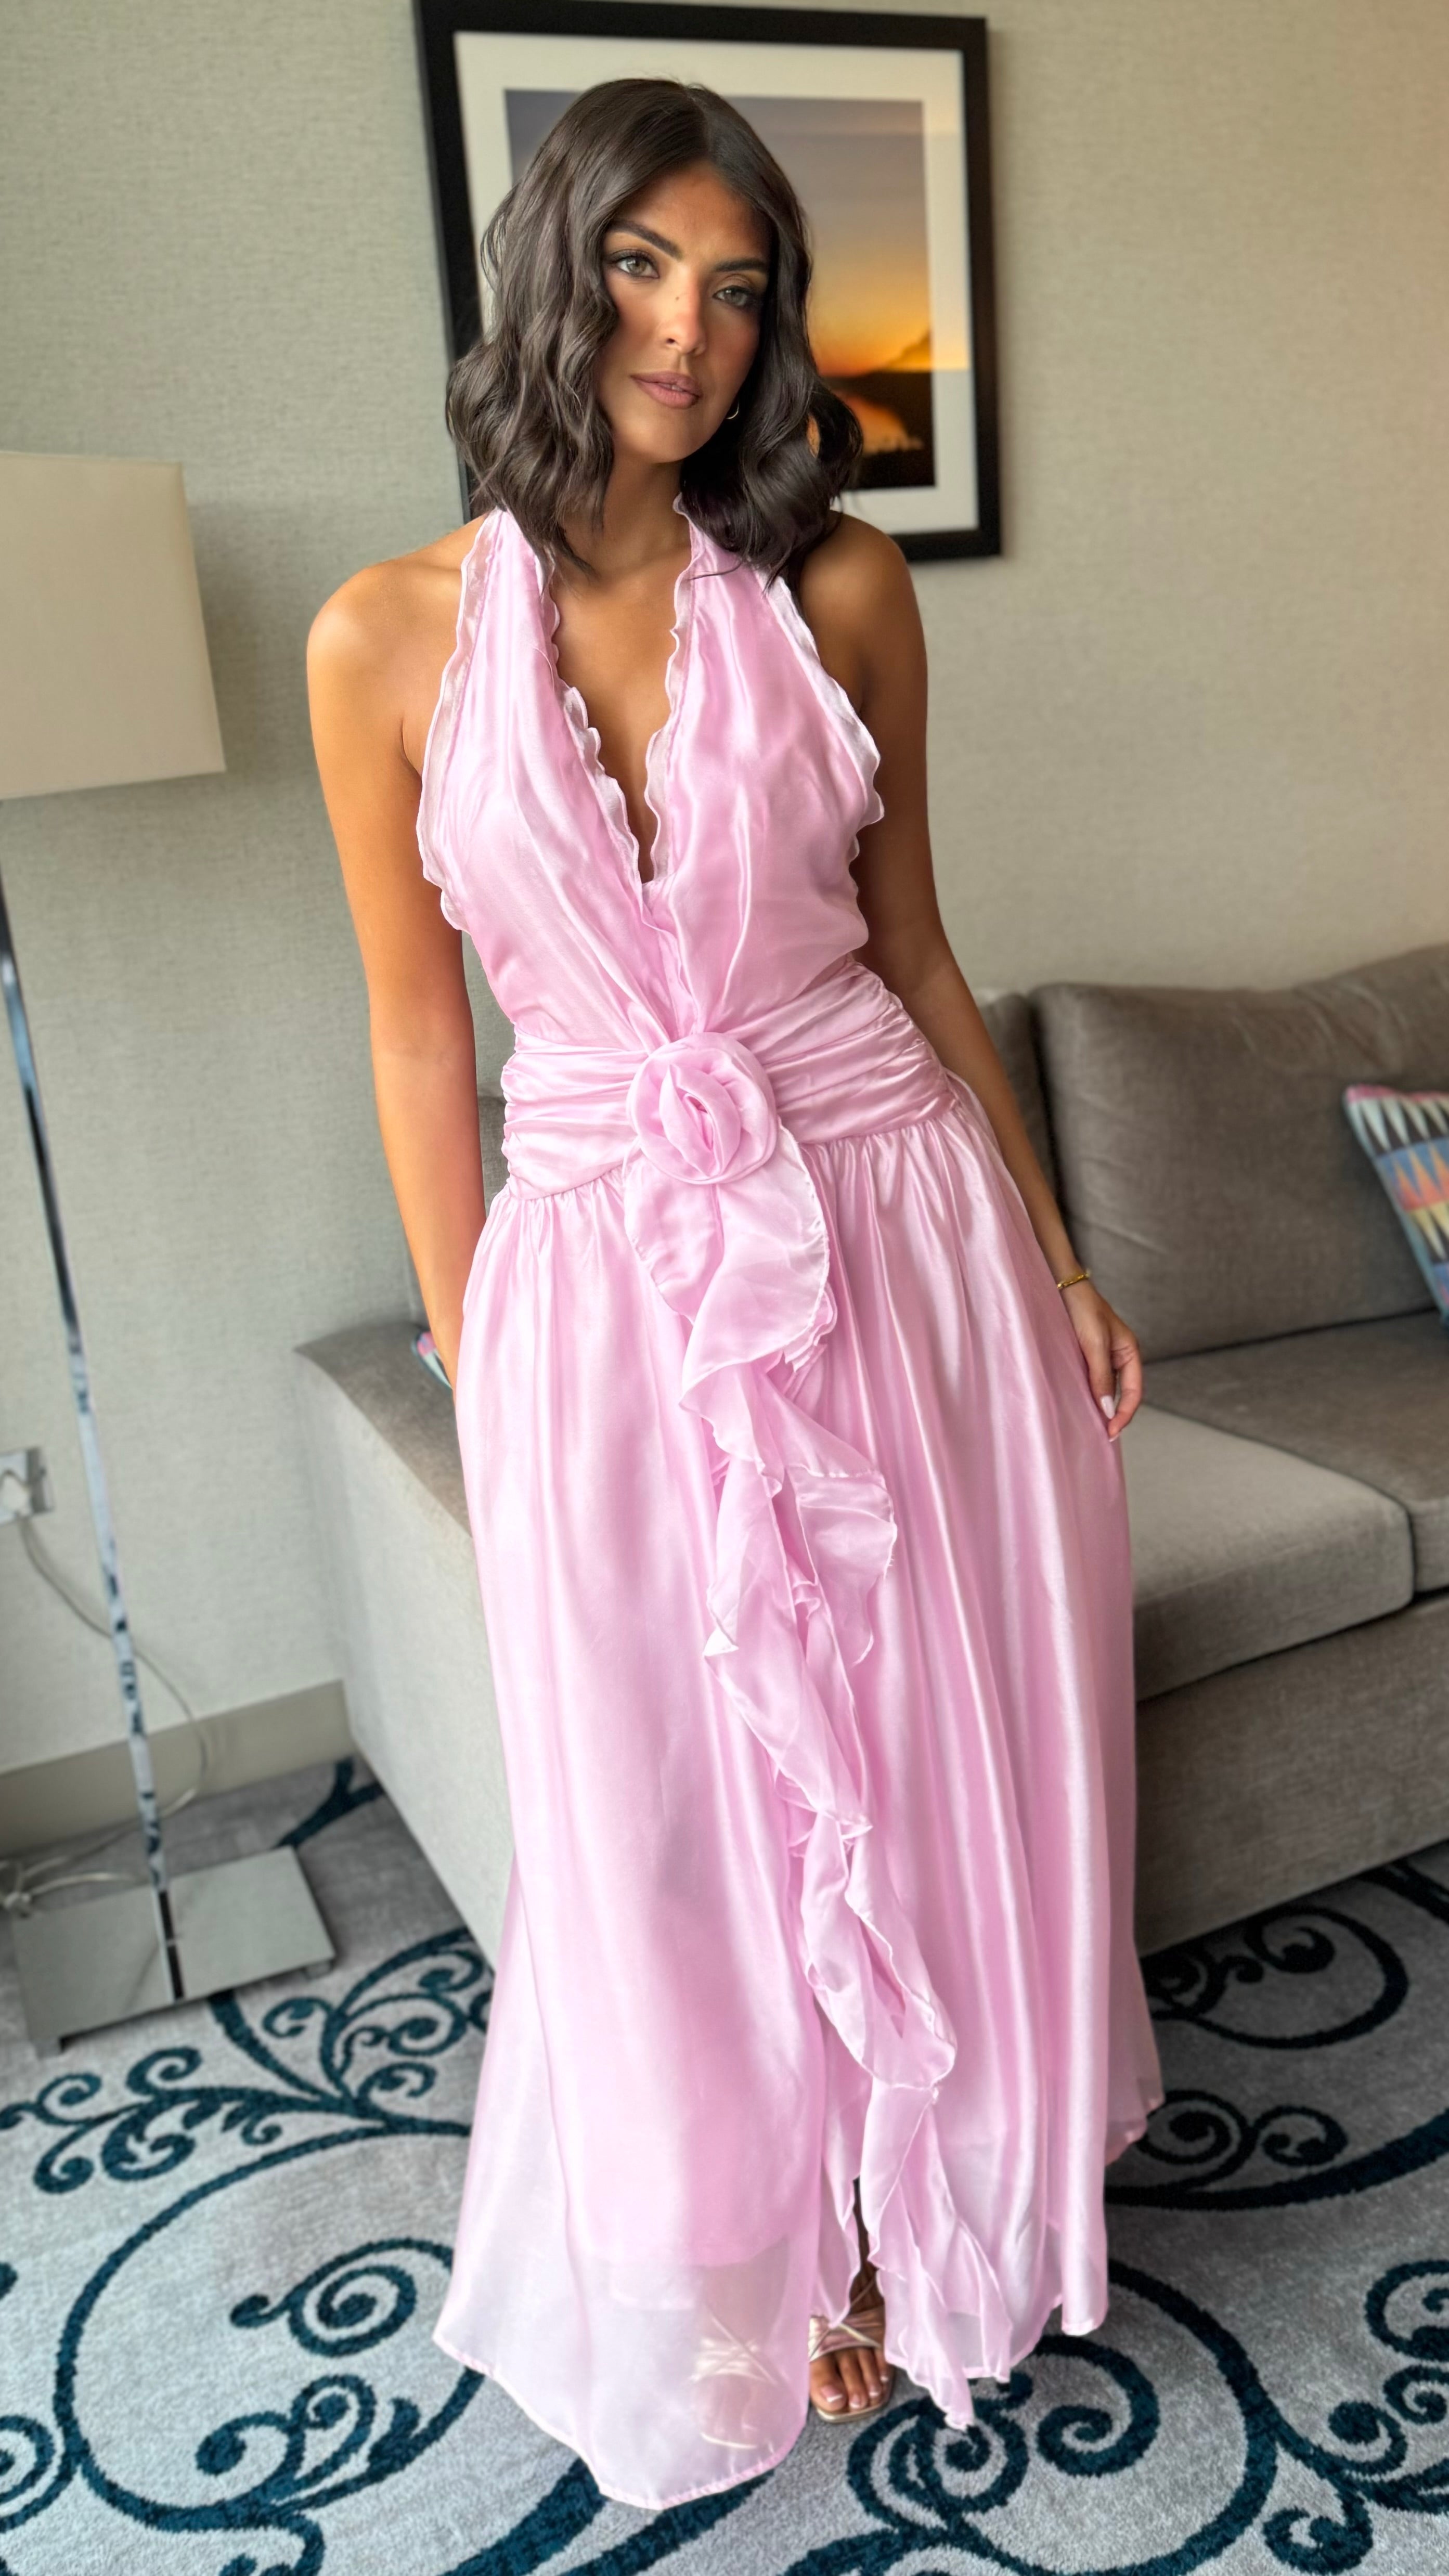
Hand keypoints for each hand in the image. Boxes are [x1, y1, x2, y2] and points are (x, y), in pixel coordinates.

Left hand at [1060, 1280, 1141, 1439]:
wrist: (1061, 1286)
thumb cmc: (1082, 1309)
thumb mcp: (1094, 1344)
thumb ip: (1101, 1377)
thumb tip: (1108, 1409)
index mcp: (1129, 1351)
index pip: (1134, 1392)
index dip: (1125, 1414)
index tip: (1111, 1432)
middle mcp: (1119, 1356)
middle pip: (1123, 1393)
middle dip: (1115, 1415)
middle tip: (1101, 1436)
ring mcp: (1103, 1356)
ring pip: (1107, 1388)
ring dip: (1101, 1406)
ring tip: (1091, 1426)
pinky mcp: (1086, 1355)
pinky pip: (1092, 1380)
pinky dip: (1089, 1394)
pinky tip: (1079, 1405)